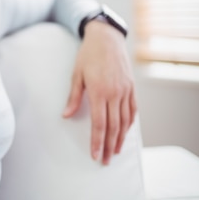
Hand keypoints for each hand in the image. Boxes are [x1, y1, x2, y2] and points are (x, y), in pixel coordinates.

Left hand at [63, 20, 136, 164]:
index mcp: (99, 92)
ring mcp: (125, 90)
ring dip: (120, 138)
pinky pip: (132, 110)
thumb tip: (66, 116)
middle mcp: (115, 93)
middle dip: (108, 146)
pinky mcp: (131, 87)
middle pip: (113, 127)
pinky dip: (129, 123)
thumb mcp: (76, 74)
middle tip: (104, 161)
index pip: (99, 124)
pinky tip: (125, 132)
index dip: (97, 141)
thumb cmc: (88, 55)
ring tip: (115, 151)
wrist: (107, 38)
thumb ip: (73, 97)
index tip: (94, 155)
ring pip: (125, 121)